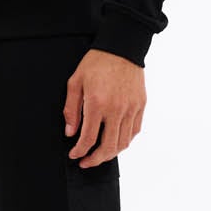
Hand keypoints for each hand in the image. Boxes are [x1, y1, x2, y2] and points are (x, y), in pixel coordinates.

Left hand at [63, 49, 145, 165]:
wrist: (122, 47)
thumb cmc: (97, 62)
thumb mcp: (75, 81)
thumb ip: (71, 109)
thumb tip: (70, 132)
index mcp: (97, 103)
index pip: (87, 138)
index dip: (79, 151)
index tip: (74, 154)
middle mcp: (116, 109)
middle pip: (108, 147)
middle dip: (95, 160)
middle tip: (86, 162)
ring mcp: (130, 109)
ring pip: (123, 142)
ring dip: (111, 153)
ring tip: (100, 154)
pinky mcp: (140, 105)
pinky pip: (134, 131)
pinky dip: (125, 141)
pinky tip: (115, 141)